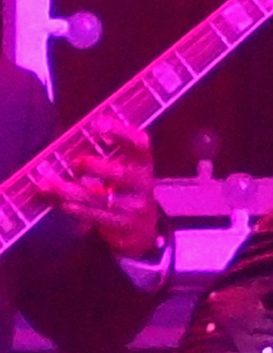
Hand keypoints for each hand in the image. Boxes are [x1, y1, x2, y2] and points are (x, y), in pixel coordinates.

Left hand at [30, 120, 162, 258]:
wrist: (142, 229)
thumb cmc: (124, 191)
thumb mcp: (123, 171)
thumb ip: (103, 156)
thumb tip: (62, 145)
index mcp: (143, 164)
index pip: (140, 145)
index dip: (122, 133)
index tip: (98, 123)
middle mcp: (143, 184)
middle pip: (122, 175)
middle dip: (95, 167)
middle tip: (75, 163)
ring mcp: (135, 207)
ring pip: (102, 199)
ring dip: (73, 191)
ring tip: (49, 185)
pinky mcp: (123, 225)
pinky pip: (96, 217)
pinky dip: (76, 209)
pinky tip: (61, 203)